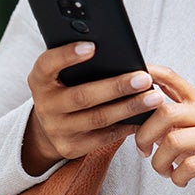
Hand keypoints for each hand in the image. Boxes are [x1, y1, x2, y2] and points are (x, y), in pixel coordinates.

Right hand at [22, 41, 164, 174]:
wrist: (50, 125)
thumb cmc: (66, 86)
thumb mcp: (62, 72)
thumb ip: (80, 61)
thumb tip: (117, 48)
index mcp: (39, 79)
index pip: (47, 64)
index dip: (66, 55)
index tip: (92, 46)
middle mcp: (45, 106)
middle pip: (82, 96)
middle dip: (117, 87)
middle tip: (144, 78)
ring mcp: (56, 129)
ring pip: (98, 119)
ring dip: (129, 108)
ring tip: (154, 98)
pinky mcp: (70, 147)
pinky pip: (104, 137)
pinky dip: (127, 126)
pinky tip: (145, 116)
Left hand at [134, 65, 194, 194]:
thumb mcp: (192, 135)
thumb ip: (170, 124)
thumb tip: (135, 114)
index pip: (173, 79)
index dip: (152, 73)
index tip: (133, 74)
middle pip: (166, 112)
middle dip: (145, 135)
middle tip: (143, 152)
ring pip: (174, 141)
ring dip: (159, 163)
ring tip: (163, 170)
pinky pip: (190, 166)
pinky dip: (177, 177)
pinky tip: (179, 180)